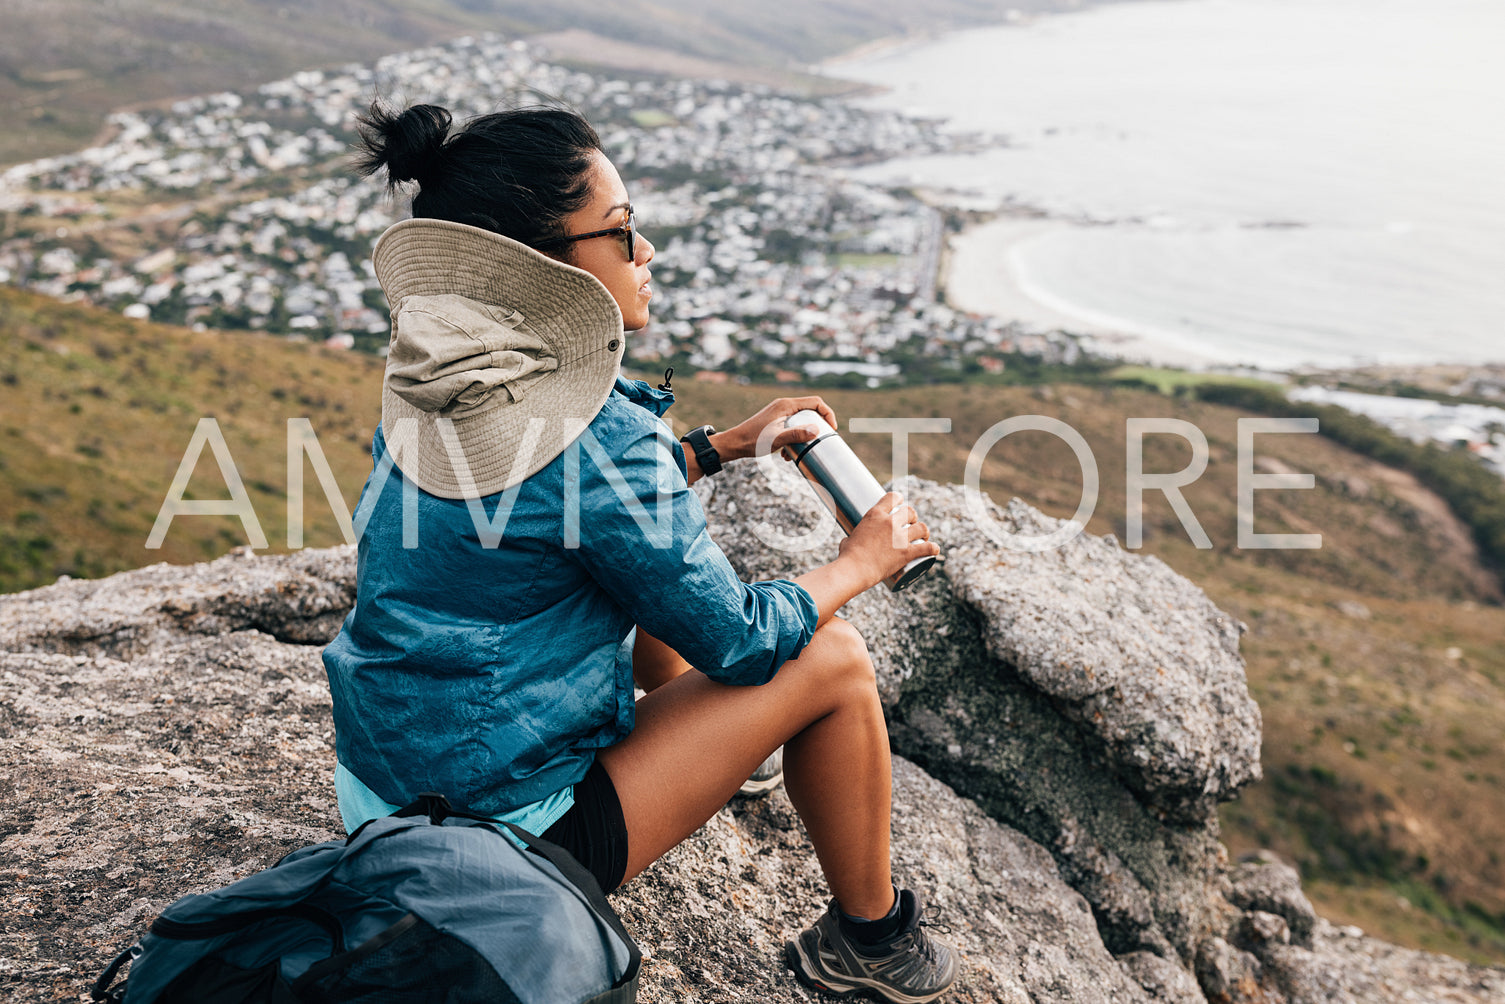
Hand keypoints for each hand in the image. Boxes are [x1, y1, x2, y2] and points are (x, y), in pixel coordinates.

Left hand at [712, 396, 838, 463]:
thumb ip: (796, 434)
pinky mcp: (775, 421)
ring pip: (801, 420)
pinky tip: (786, 454)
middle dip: (816, 427)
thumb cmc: (752, 441)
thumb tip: (817, 430)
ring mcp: (779, 412)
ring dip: (804, 436)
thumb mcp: (776, 439)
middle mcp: (784, 405)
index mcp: (786, 405)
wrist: (734, 444)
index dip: (828, 413)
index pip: (815, 402)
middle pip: (810, 410)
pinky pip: (792, 426)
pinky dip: (794, 438)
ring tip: (799, 451)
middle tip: (819, 441)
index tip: (832, 429)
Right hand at [837, 491, 938, 587]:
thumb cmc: (848, 557)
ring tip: (924, 536)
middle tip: (911, 525)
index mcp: (875, 515)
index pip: (893, 497)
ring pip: (921, 527)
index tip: (901, 503)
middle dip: (913, 517)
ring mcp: (900, 537)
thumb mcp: (847, 540)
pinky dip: (933, 548)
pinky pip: (927, 548)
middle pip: (910, 511)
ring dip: (924, 530)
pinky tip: (935, 549)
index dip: (899, 499)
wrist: (854, 570)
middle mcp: (889, 523)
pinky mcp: (907, 553)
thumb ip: (850, 538)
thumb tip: (847, 542)